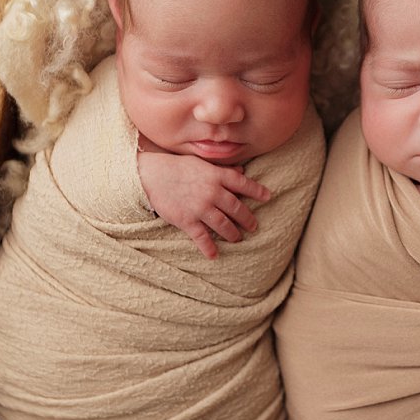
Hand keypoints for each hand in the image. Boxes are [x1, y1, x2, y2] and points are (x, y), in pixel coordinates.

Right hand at [138, 152, 270, 258]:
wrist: (151, 175)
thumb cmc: (178, 167)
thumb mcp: (202, 163)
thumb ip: (223, 170)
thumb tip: (242, 171)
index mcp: (217, 176)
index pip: (243, 184)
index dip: (257, 191)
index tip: (268, 197)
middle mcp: (212, 192)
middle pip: (237, 208)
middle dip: (247, 219)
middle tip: (253, 226)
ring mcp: (200, 208)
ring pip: (224, 225)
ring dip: (233, 234)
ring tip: (237, 239)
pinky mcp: (187, 221)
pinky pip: (202, 238)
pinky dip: (209, 248)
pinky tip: (214, 255)